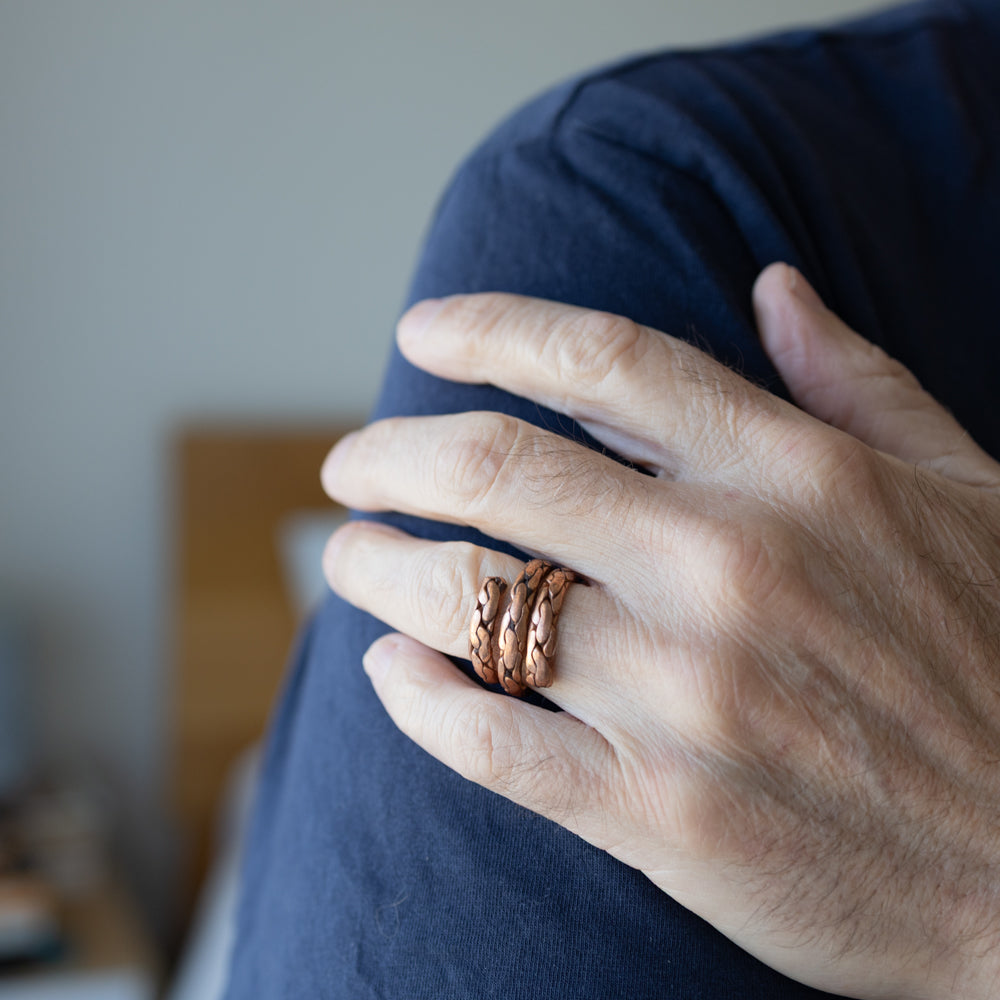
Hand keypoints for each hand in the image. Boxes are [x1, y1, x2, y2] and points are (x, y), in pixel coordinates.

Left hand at [320, 264, 999, 999]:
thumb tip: (773, 287)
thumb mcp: (967, 493)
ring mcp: (688, 694)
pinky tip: (392, 672)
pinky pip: (491, 742)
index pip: (602, 360)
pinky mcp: (663, 812)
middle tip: (350, 465)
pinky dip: (416, 699)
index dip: (490, 328)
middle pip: (497, 467)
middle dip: (390, 453)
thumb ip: (858, 382)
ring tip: (351, 557)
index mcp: (797, 475)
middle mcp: (728, 567)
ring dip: (379, 568)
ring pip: (468, 601)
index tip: (422, 331)